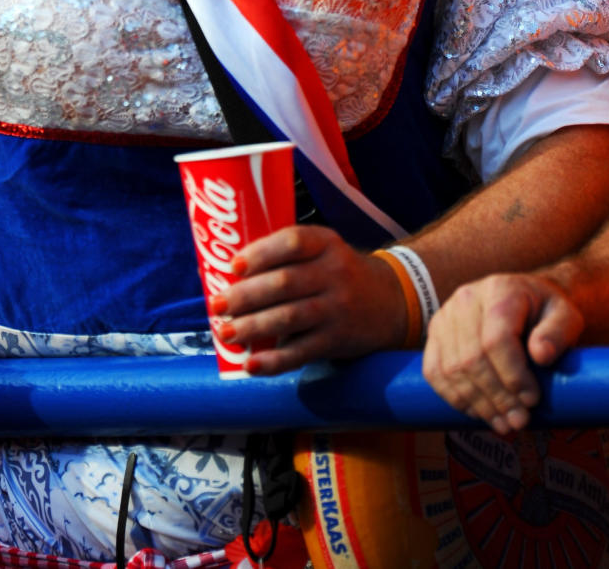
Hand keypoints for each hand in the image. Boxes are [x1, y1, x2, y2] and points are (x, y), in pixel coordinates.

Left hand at [208, 225, 406, 374]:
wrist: (392, 302)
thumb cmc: (338, 272)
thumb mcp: (322, 251)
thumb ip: (284, 257)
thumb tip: (227, 275)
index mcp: (326, 243)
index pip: (293, 242)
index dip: (261, 253)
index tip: (234, 266)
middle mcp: (334, 273)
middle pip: (285, 283)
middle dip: (245, 296)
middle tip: (216, 304)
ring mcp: (338, 308)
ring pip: (290, 318)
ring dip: (252, 327)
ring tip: (225, 333)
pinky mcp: (337, 340)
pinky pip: (302, 352)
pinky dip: (274, 361)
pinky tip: (250, 365)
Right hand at [422, 273, 583, 434]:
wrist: (524, 299)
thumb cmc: (547, 312)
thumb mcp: (566, 316)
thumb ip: (558, 333)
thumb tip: (541, 355)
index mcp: (499, 290)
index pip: (496, 339)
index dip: (513, 375)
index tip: (533, 400)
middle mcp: (466, 299)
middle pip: (472, 358)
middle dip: (497, 397)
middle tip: (520, 422)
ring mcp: (446, 315)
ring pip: (452, 369)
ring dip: (478, 404)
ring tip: (504, 424)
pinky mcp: (435, 333)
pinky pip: (434, 371)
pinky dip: (454, 398)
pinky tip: (478, 412)